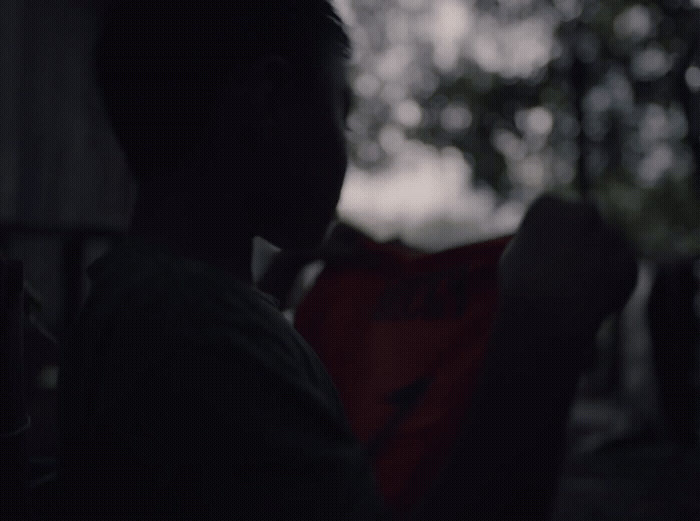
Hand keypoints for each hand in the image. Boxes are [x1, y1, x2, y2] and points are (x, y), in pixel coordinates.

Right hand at [498, 194, 637, 340]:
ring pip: (607, 245)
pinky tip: (590, 298)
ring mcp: (609, 234)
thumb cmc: (520, 287)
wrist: (544, 317)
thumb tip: (559, 236)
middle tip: (564, 274)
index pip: (555, 214)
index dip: (549, 239)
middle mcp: (582, 211)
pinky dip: (612, 282)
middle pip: (585, 222)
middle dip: (580, 242)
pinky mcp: (627, 260)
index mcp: (547, 205)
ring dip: (597, 261)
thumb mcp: (517, 252)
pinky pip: (621, 269)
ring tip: (574, 291)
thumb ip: (542, 237)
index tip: (539, 260)